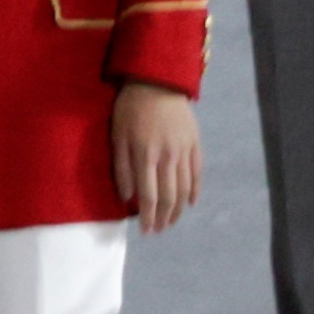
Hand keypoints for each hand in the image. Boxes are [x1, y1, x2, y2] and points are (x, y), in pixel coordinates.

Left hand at [113, 81, 202, 232]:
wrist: (157, 82)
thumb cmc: (129, 109)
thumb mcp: (116, 136)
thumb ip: (120, 168)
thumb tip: (127, 196)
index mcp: (145, 155)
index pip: (149, 196)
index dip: (148, 216)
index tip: (146, 231)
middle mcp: (168, 157)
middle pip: (169, 196)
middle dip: (164, 217)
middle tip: (158, 230)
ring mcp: (185, 151)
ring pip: (184, 188)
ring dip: (179, 209)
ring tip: (172, 221)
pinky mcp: (195, 143)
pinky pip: (197, 172)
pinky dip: (194, 190)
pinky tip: (190, 202)